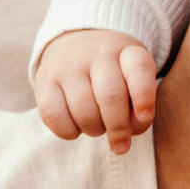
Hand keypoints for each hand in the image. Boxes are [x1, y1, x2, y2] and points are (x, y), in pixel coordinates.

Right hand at [34, 30, 157, 154]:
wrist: (73, 43)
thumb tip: (132, 131)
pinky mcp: (44, 80)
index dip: (144, 96)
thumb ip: (140, 104)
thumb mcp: (133, 76)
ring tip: (97, 127)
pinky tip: (76, 128)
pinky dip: (68, 131)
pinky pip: (54, 116)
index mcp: (126, 49)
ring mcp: (68, 65)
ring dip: (94, 129)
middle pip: (110, 95)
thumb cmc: (113, 72)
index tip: (145, 117)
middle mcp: (97, 52)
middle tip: (121, 145)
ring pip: (83, 110)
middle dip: (118, 128)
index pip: (139, 68)